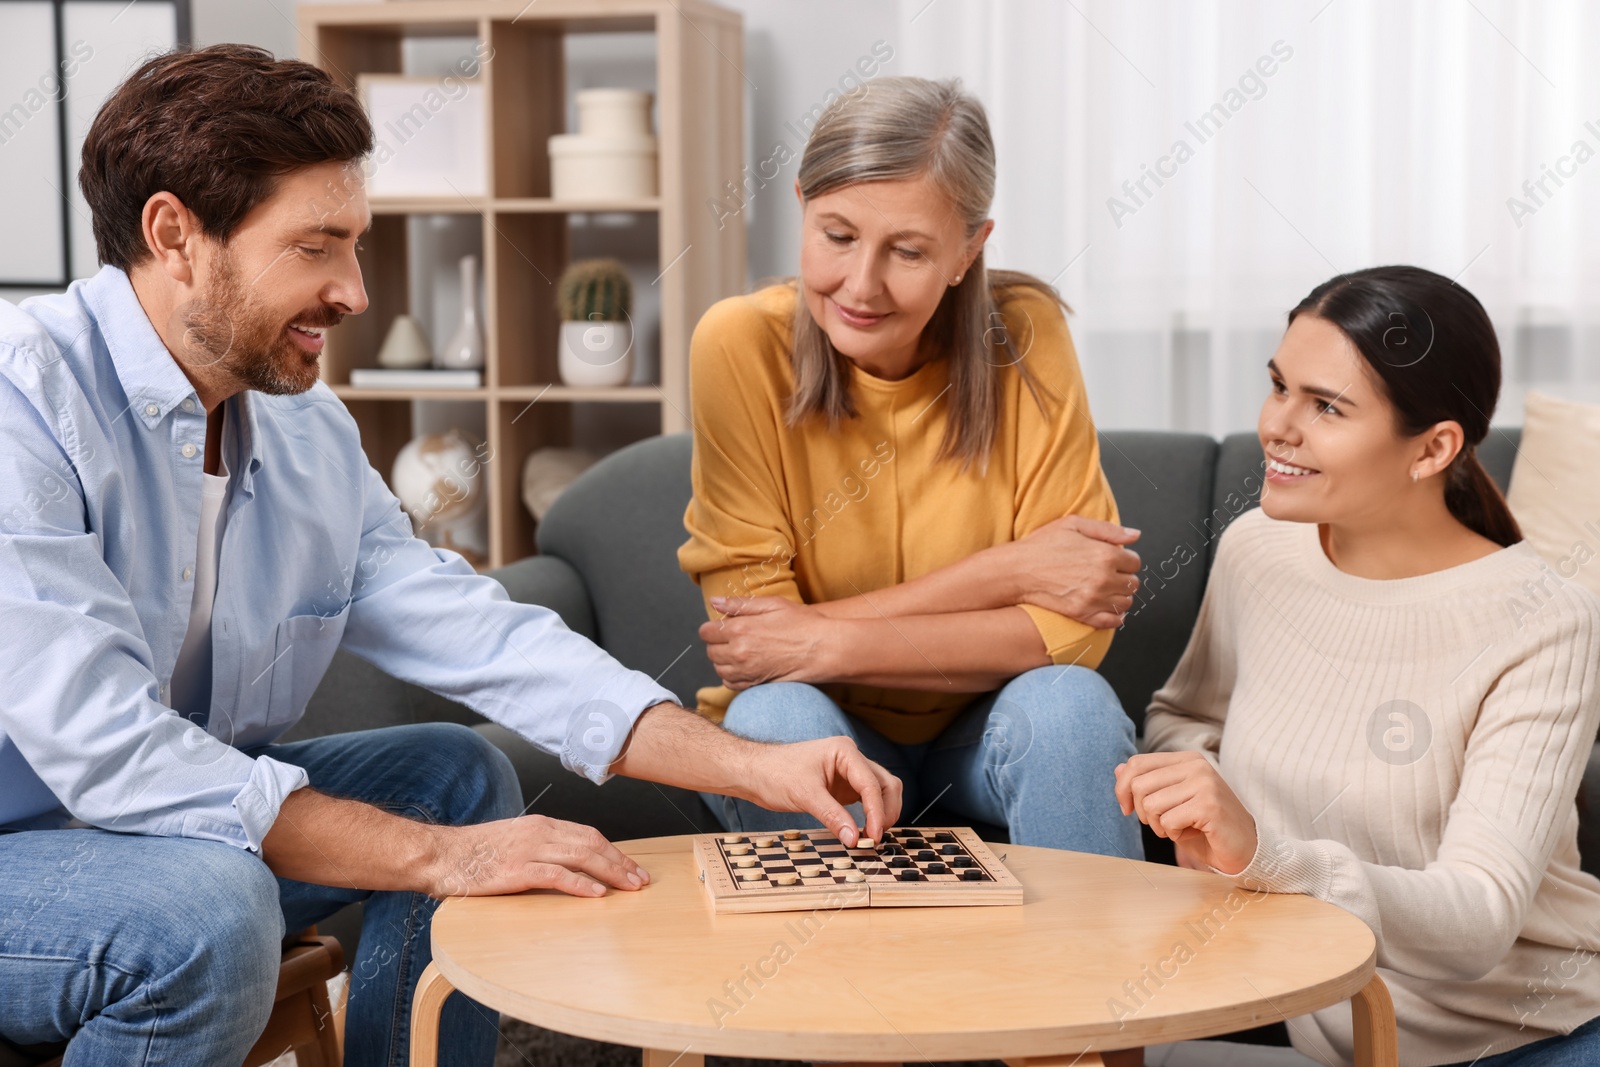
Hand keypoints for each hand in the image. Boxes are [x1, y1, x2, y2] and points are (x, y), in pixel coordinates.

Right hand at [425, 814, 651, 899]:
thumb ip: (540, 849)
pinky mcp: (517, 870)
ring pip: (582, 856)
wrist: (440, 855)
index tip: (631, 867)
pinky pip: (557, 875)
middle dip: (621, 862)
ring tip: (629, 887)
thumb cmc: (474, 854)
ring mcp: (529, 849)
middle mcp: (540, 832)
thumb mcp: (514, 842)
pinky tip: (597, 894)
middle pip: (592, 843)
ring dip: (611, 872)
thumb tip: (568, 865)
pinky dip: (581, 884)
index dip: (614, 851)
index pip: (588, 834)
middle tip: (641, 880)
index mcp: (541, 825)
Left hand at [701, 595, 829, 689]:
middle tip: (735, 637)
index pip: (706, 632)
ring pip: (718, 668)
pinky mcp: (755, 684)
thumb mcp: (772, 604)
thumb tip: (715, 602)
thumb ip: (740, 604)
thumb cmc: (803, 623)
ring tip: (741, 651)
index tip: (724, 626)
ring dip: (724, 660)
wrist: (824, 649)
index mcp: (740, 628)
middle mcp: (739, 652)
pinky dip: (732, 676)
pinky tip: (745, 666)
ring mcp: (746, 671)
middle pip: (710, 651)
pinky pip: (730, 683)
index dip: (713, 627)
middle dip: (718, 643)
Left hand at [738, 736, 903, 846]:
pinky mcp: (843, 787)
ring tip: (871, 836)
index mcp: (845, 751)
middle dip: (886, 811)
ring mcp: (849, 773)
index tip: (874, 835)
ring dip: (882, 813)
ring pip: (880, 792)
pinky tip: (863, 831)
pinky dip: (870, 815)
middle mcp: (851, 759)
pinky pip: (866, 800)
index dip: (877, 811)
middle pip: (886, 784)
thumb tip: (854, 838)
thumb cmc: (774, 773)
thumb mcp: (804, 795)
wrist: (754, 772)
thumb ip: (832, 816)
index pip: (871, 783)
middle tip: (875, 837)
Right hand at [999, 516, 1141, 628]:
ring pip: (1126, 602)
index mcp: (1105, 554)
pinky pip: (1113, 621)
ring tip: (1104, 589)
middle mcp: (1103, 579)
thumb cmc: (1042, 545)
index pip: (1135, 562)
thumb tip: (1135, 535)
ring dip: (1119, 596)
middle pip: (1133, 583)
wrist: (1017, 570)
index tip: (1113, 559)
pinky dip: (1115, 616)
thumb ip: (1108, 530)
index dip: (1125, 559)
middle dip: (1123, 577)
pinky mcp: (1083, 614)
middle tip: (1107, 573)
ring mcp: (1094, 599)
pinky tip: (1105, 606)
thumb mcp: (1073, 524)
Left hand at [1113, 751, 1256, 874]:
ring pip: (1151, 804)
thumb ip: (1147, 783)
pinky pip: (1168, 821)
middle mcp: (1196, 766)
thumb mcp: (1170, 802)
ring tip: (1180, 827)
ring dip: (1159, 825)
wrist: (1243, 848)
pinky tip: (1193, 832)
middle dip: (1142, 812)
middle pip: (1139, 785)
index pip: (1137, 763)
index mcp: (1186, 759)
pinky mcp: (1209, 805)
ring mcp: (1204, 783)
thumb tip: (1118, 769)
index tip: (1127, 809)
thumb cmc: (1204, 826)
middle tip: (1162, 823)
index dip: (1122, 788)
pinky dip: (1174, 833)